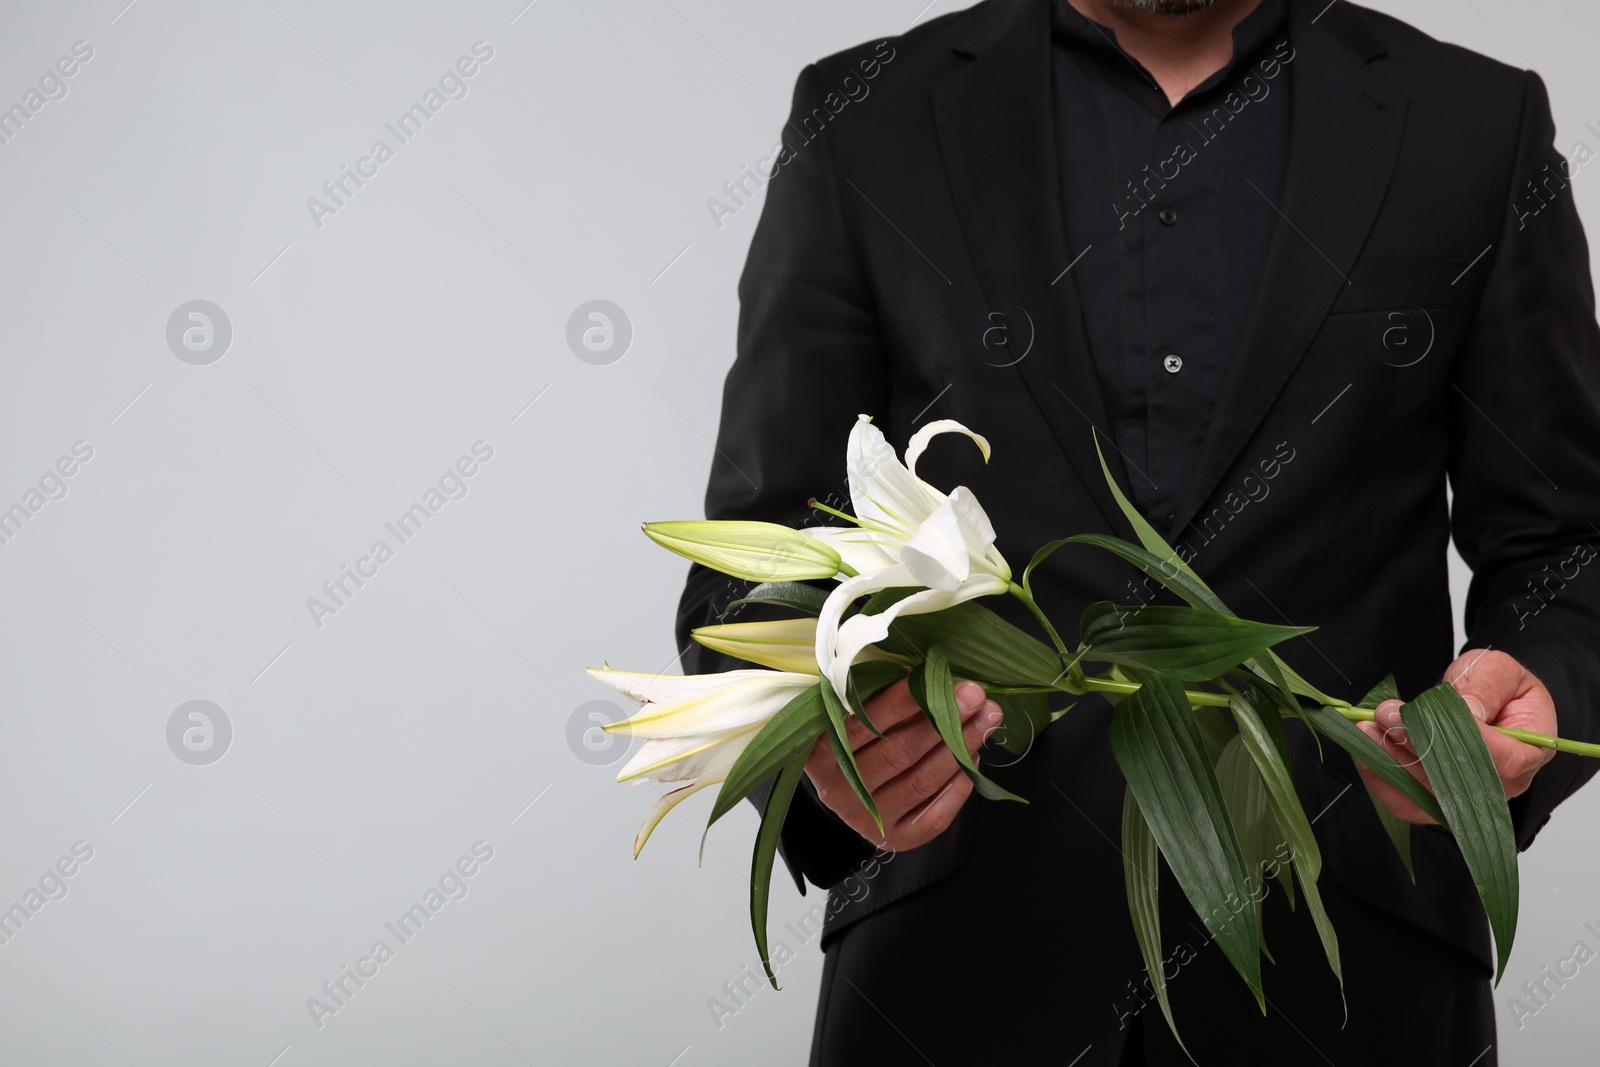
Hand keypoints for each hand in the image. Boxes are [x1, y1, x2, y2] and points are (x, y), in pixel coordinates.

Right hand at [804, 677, 1002, 850]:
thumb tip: (928, 675)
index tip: (938, 678)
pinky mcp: (892, 839)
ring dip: (959, 749)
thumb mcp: (851, 712)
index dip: (905, 700)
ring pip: (921, 782)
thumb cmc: (852, 738)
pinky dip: (957, 790)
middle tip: (974, 696)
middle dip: (943, 720)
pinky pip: (933, 818)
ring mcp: (865, 818)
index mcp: (820, 751)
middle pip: (900, 752)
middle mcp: (839, 789)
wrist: (843, 786)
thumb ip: (879, 695)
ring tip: (984, 721)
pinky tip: (972, 763)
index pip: (865, 723)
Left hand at [1355, 649, 1556, 824]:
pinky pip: (1409, 803)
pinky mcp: (1440, 800)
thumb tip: (1469, 711)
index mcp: (1529, 751)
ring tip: (1368, 729)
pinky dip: (1383, 780)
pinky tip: (1366, 753)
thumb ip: (1487, 688)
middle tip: (1384, 715)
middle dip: (1414, 744)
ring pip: (1427, 793)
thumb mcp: (1499, 671)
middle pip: (1458, 778)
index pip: (1502, 758)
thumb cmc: (1498, 685)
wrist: (1483, 696)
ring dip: (1391, 761)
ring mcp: (1471, 797)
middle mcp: (1504, 784)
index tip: (1421, 714)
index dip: (1461, 738)